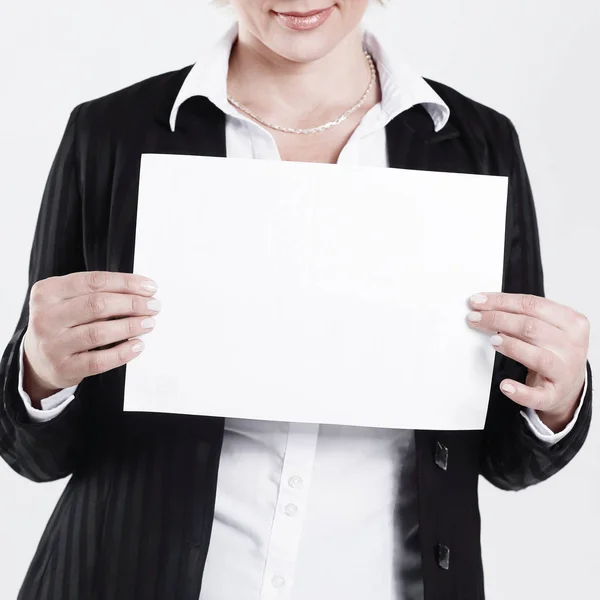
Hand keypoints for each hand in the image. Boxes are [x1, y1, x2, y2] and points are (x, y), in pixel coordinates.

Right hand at [23, 271, 160, 403]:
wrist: (38, 359)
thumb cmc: (64, 323)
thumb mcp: (71, 300)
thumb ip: (100, 293)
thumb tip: (143, 292)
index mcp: (48, 292)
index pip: (94, 281)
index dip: (126, 283)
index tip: (150, 288)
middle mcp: (45, 317)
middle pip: (97, 305)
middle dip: (132, 304)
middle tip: (154, 306)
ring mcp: (52, 344)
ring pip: (98, 332)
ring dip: (130, 326)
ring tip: (149, 323)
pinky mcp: (63, 368)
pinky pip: (98, 361)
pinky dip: (122, 352)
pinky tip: (137, 345)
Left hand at [466, 292, 589, 431]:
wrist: (569, 386)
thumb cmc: (553, 351)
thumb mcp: (548, 327)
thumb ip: (524, 315)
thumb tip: (485, 305)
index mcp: (572, 322)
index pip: (533, 305)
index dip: (502, 301)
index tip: (478, 301)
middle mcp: (572, 346)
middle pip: (532, 328)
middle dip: (498, 320)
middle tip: (474, 319)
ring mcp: (565, 372)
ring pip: (538, 357)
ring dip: (512, 347)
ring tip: (492, 342)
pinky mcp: (555, 396)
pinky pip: (537, 395)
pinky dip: (520, 392)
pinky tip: (505, 385)